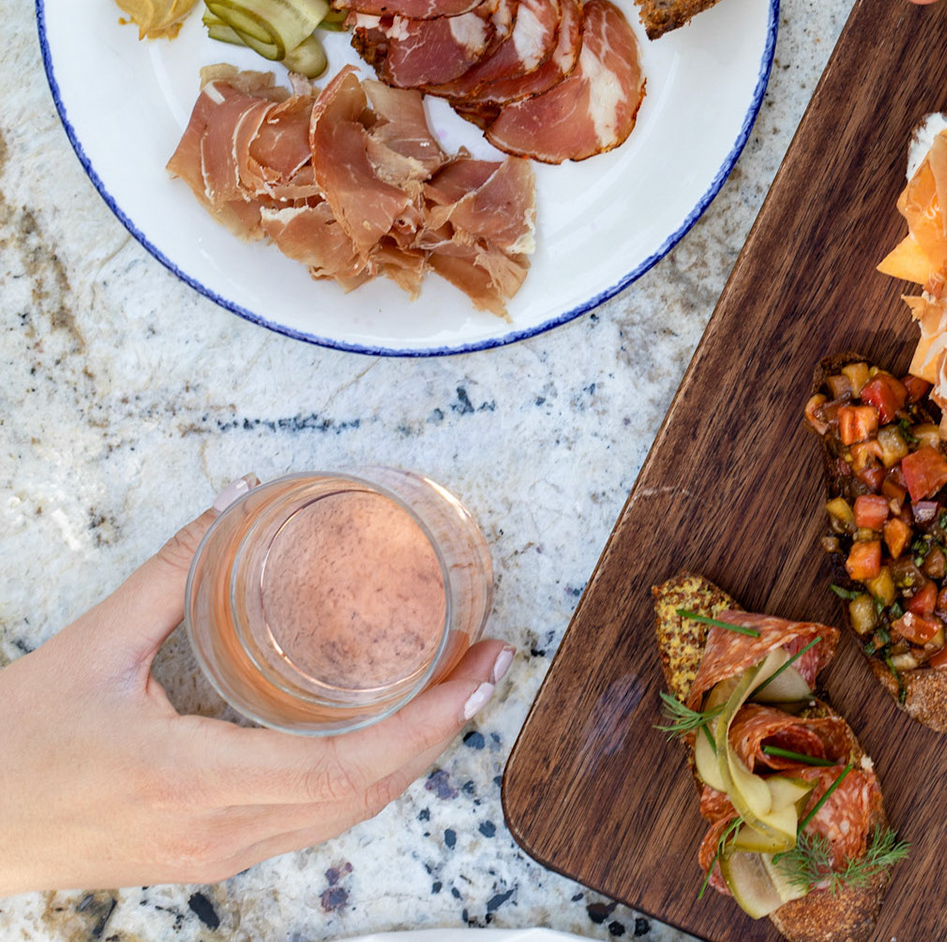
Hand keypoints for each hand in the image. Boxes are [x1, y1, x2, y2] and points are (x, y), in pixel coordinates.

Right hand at [0, 510, 513, 894]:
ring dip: (411, 759)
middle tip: (490, 667)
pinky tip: (386, 738)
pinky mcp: (208, 855)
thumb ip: (174, 571)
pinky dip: (363, 781)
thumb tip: (241, 498)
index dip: (428, 723)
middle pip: (367, 794)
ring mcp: (217, 852)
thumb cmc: (10, 748)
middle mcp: (220, 829)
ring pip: (344, 816)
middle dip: (442, 732)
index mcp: (196, 779)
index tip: (480, 674)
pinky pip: (310, 823)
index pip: (348, 766)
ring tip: (455, 694)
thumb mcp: (90, 648)